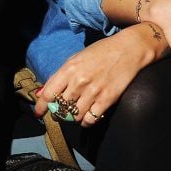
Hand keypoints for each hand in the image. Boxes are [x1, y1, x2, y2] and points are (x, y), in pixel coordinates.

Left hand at [35, 24, 160, 126]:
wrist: (130, 48)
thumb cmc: (102, 51)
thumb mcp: (77, 58)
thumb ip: (60, 75)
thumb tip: (42, 93)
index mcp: (69, 69)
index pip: (47, 94)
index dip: (41, 107)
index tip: (40, 113)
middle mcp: (79, 81)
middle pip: (60, 107)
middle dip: (60, 112)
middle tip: (64, 111)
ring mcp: (94, 91)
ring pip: (74, 116)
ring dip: (74, 117)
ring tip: (78, 111)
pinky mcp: (107, 98)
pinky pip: (90, 120)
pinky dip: (86, 121)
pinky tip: (88, 116)